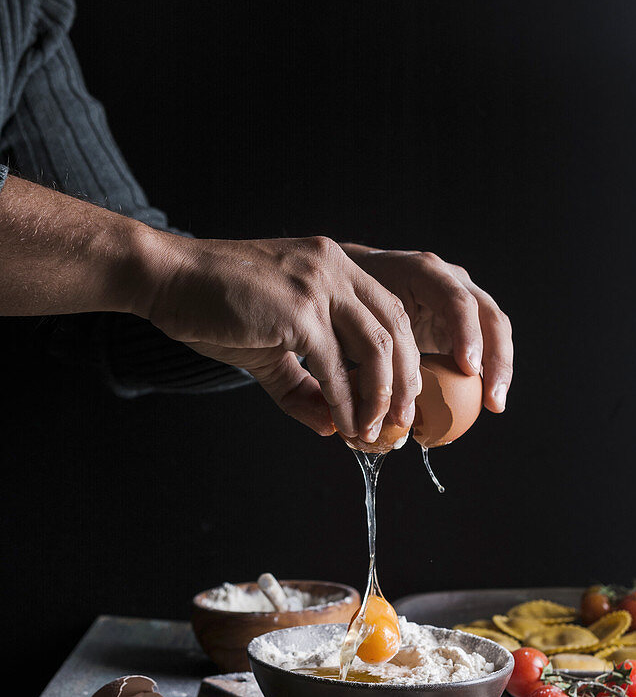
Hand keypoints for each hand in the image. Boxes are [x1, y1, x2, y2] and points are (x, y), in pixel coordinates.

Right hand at [140, 232, 420, 440]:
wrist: (169, 280)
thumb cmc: (215, 308)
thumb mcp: (270, 348)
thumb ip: (304, 385)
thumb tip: (333, 426)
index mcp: (335, 265)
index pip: (390, 312)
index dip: (405, 358)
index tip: (403, 397)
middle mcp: (335, 269)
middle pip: (395, 328)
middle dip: (405, 381)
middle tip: (402, 422)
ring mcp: (319, 287)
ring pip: (376, 348)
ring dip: (380, 397)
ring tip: (373, 430)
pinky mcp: (299, 312)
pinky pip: (335, 367)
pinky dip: (345, 402)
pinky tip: (343, 426)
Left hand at [341, 244, 512, 412]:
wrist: (357, 281)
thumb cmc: (355, 301)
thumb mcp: (361, 315)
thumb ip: (375, 344)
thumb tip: (382, 399)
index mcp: (423, 272)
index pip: (457, 301)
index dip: (467, 335)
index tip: (469, 370)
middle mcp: (451, 278)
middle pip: (488, 314)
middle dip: (496, 358)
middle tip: (493, 398)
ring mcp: (463, 296)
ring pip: (496, 328)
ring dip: (499, 368)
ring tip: (495, 404)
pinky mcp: (466, 318)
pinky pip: (488, 341)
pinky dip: (489, 369)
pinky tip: (487, 399)